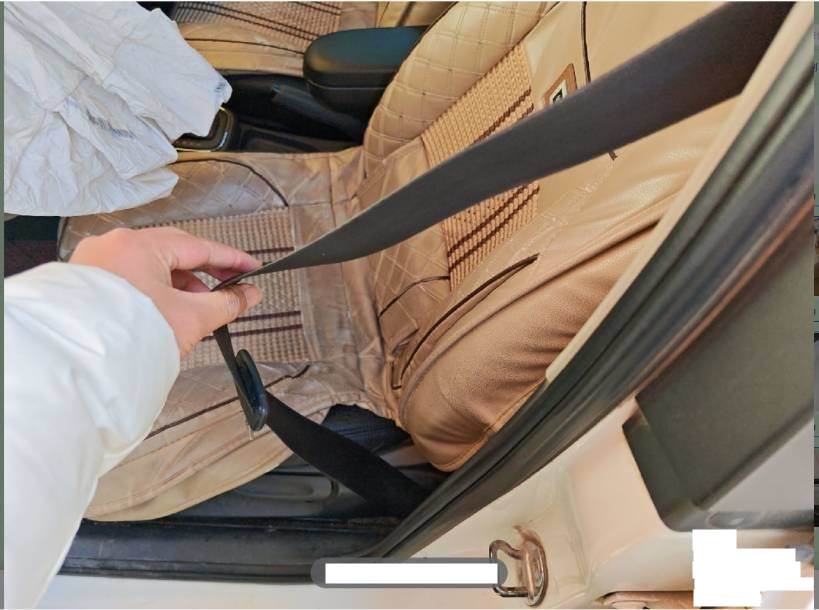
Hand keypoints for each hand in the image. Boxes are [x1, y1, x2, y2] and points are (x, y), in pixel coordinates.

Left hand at [70, 227, 262, 356]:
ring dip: (180, 284)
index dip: (231, 259)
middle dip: (205, 271)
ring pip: (151, 266)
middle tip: (232, 285)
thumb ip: (226, 303)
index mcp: (139, 245)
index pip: (199, 247)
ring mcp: (96, 262)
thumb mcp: (190, 318)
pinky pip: (131, 277)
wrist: (77, 367)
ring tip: (198, 307)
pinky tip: (167, 310)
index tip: (252, 268)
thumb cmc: (126, 336)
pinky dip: (154, 290)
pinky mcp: (87, 282)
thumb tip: (249, 295)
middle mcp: (114, 246)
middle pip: (174, 252)